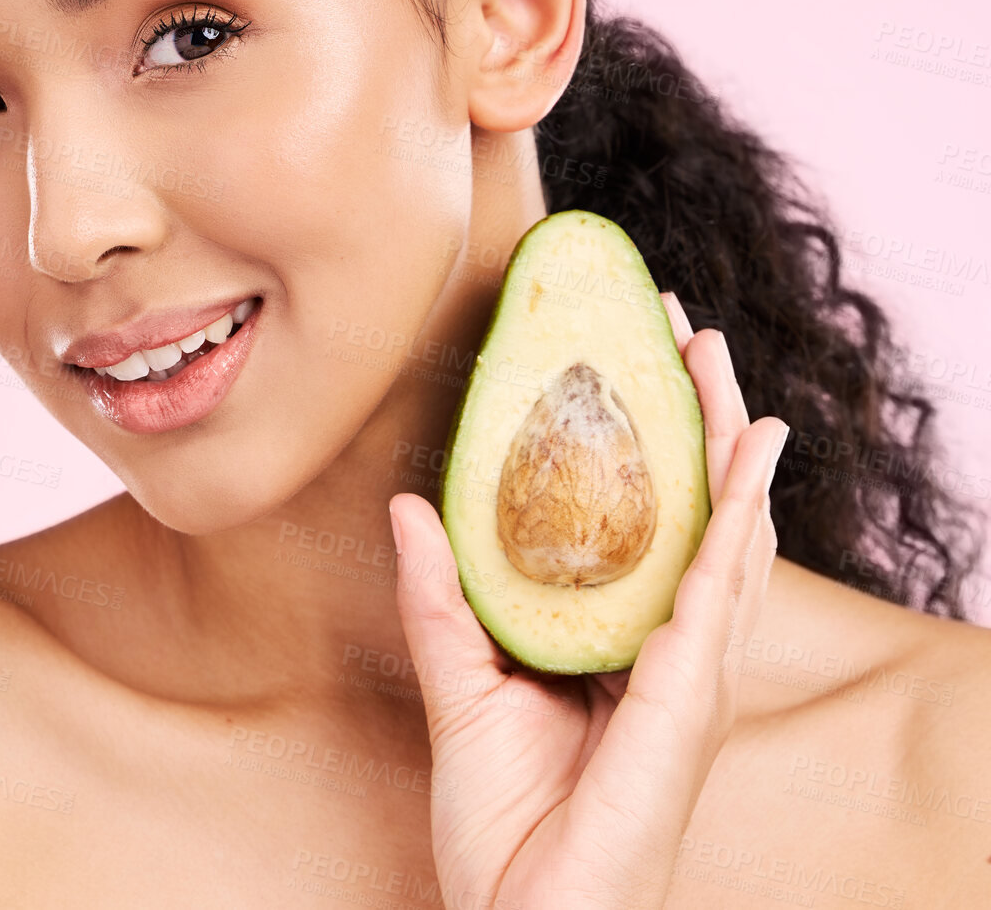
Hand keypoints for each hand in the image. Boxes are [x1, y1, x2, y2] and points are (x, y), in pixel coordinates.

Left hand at [389, 292, 788, 909]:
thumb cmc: (507, 827)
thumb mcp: (463, 685)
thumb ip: (442, 595)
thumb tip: (412, 503)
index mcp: (622, 642)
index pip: (652, 521)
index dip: (652, 441)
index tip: (632, 358)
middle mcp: (669, 648)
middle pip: (699, 512)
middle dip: (698, 419)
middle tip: (682, 331)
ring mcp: (688, 673)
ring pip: (727, 535)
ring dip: (728, 443)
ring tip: (717, 364)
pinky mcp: (688, 698)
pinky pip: (721, 590)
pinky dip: (741, 517)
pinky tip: (748, 456)